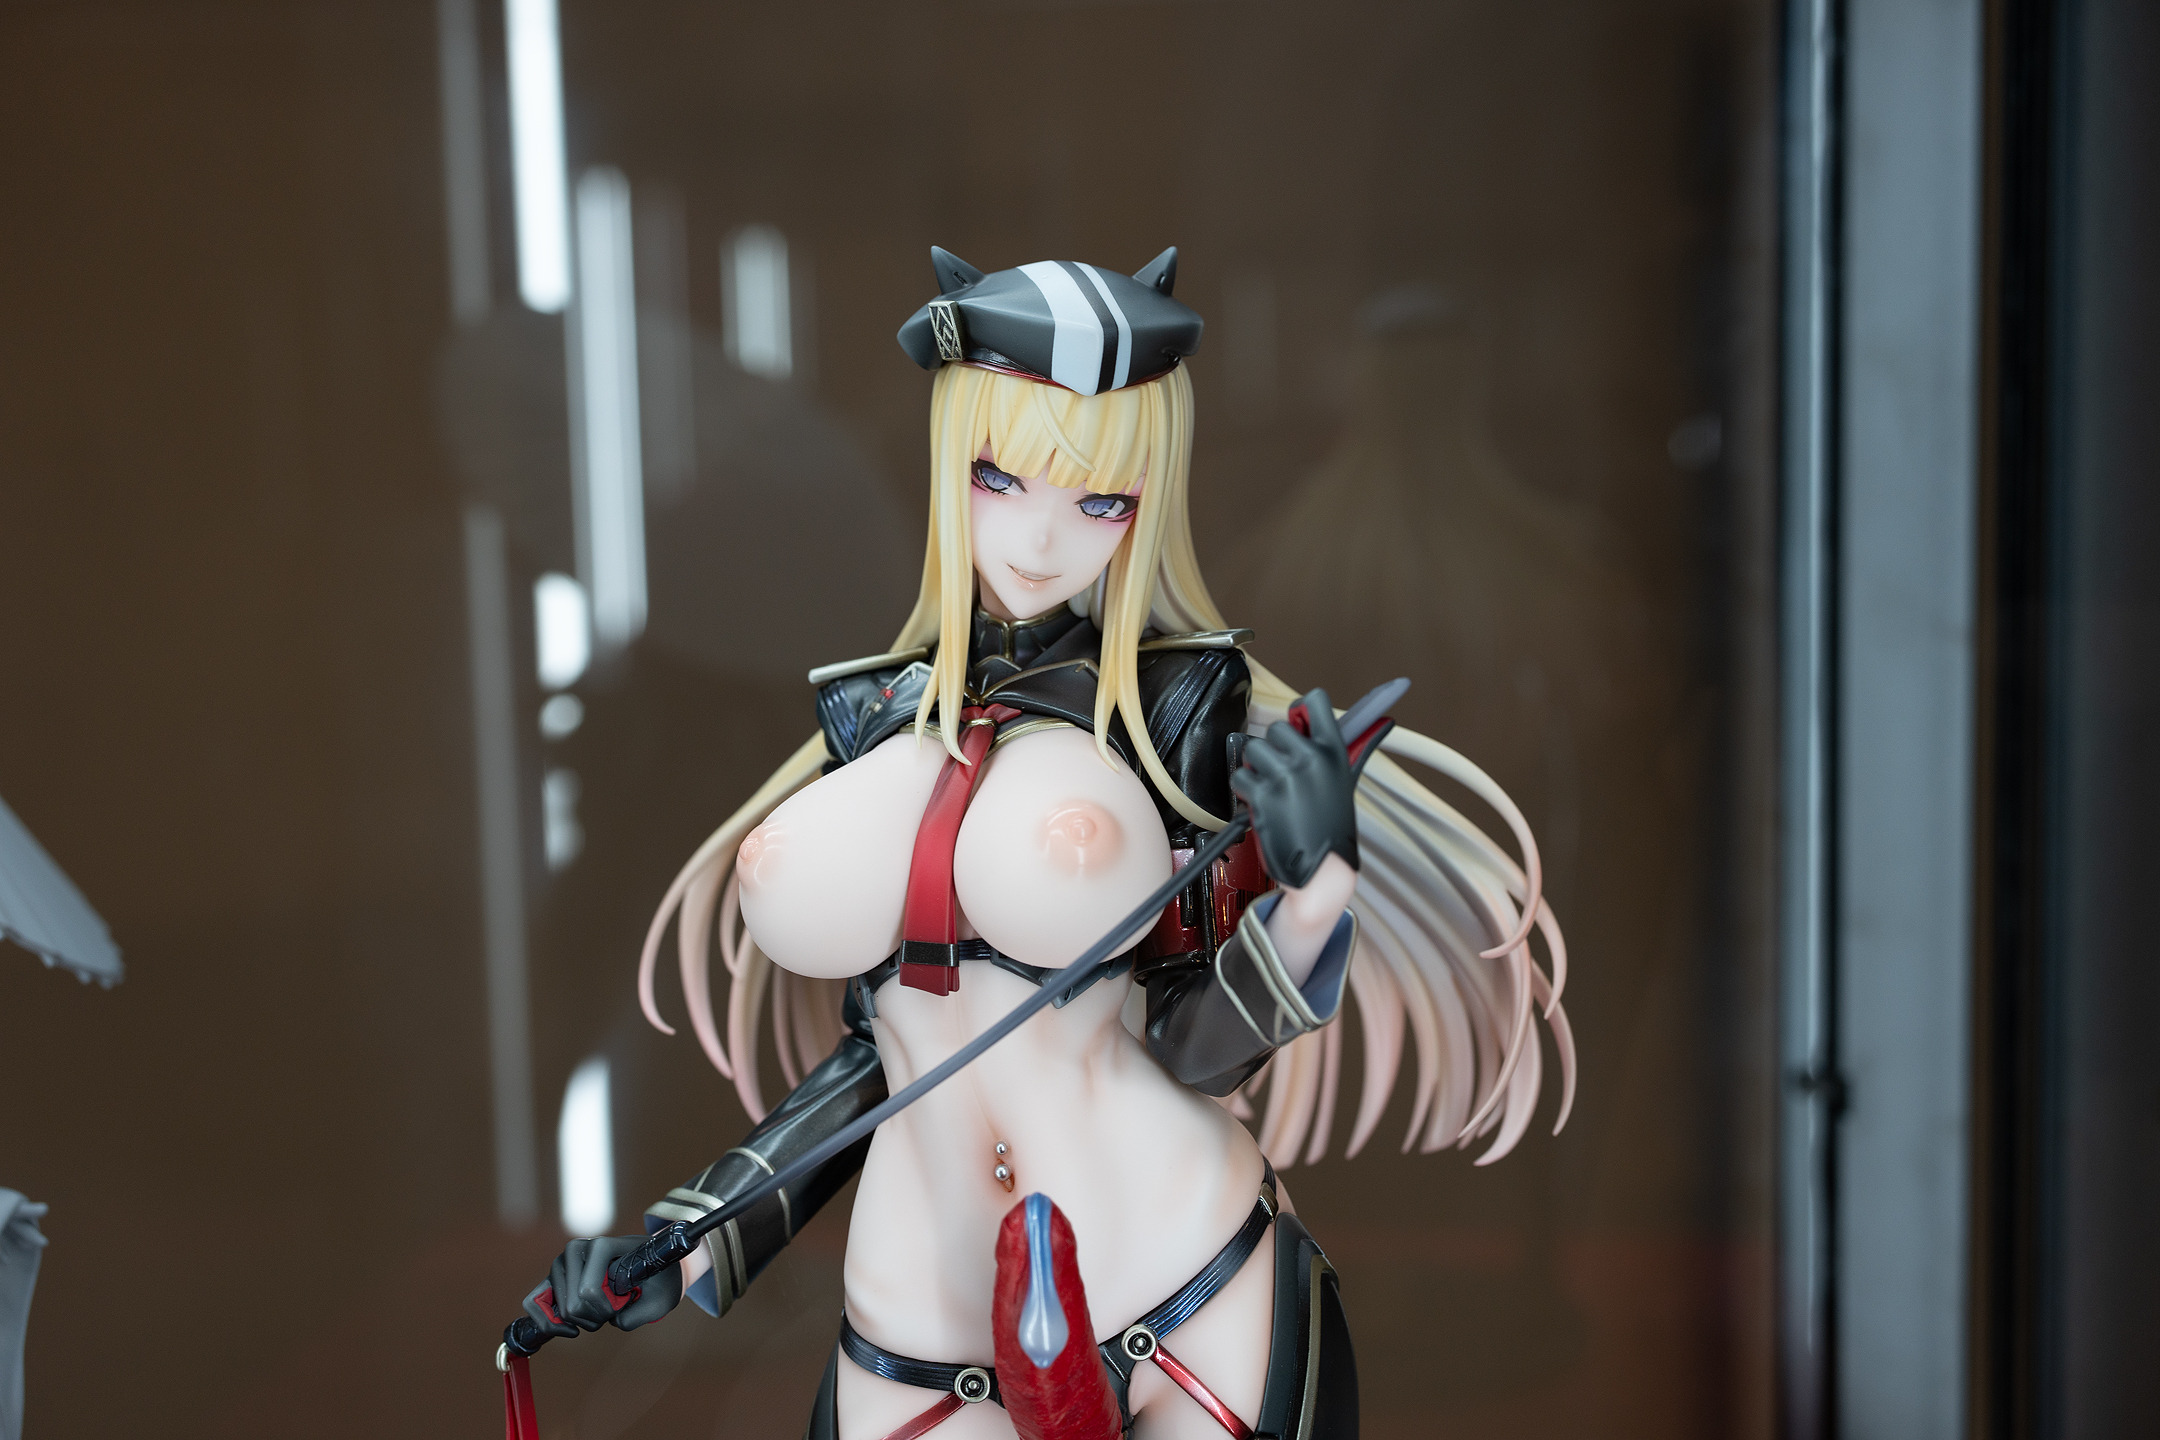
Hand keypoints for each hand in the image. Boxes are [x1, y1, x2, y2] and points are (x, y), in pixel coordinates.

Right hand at [522, 1236, 683, 1336]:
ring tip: (602, 1309)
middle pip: (573, 1305)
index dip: (607, 1310)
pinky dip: (548, 1323)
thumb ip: (635, 1316)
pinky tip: (570, 1329)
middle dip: (595, 1317)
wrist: (650, 1265)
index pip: (588, 1291)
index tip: (626, 1301)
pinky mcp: (552, 1277)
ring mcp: (561, 1262)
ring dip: (582, 1321)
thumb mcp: (660, 1300)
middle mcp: (576, 1248)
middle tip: (615, 1307)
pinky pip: (533, 1304)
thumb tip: (611, 1322)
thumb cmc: (657, 1280)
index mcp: (601, 1245)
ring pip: (560, 1310)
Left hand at [1230, 688, 1359, 888]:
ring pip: (1253, 750)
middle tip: (1283, 771)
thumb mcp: (1347, 780)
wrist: (1321, 870)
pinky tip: (1260, 802)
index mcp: (1334, 752)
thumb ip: (1356, 747)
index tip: (1298, 725)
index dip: (1300, 711)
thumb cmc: (1333, 827)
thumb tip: (1384, 720)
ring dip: (1256, 769)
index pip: (1314, 701)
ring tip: (1272, 788)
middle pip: (1275, 727)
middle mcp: (1310, 759)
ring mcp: (1285, 777)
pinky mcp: (1263, 796)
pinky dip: (1244, 789)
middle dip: (1274, 748)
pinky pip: (1239, 776)